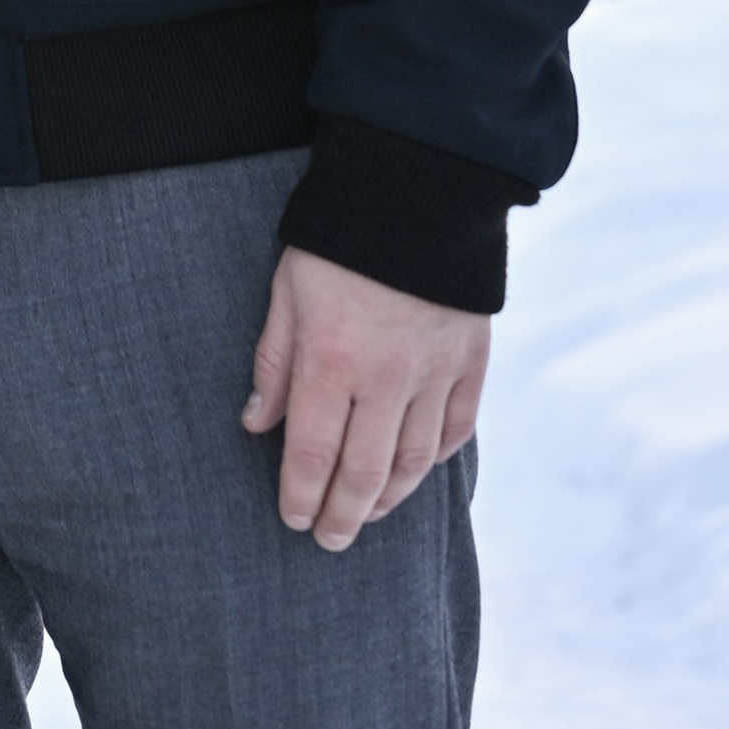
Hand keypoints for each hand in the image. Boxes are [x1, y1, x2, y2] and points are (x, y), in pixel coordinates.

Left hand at [242, 247, 487, 552]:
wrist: (415, 188)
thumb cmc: (337, 241)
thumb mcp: (287, 291)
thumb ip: (274, 362)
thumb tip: (257, 425)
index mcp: (331, 360)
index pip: (313, 453)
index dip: (301, 497)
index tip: (294, 521)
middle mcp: (386, 378)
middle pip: (365, 473)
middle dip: (343, 516)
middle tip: (330, 539)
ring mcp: (435, 372)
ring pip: (415, 462)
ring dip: (390, 498)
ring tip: (368, 514)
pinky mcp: (471, 361)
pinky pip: (457, 430)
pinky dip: (437, 459)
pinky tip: (417, 469)